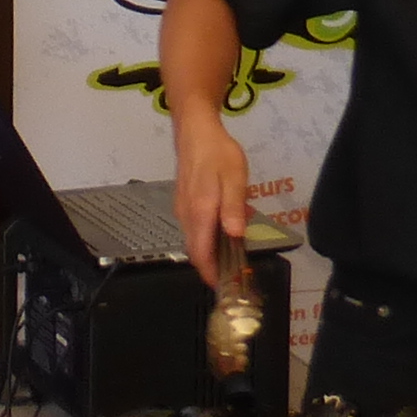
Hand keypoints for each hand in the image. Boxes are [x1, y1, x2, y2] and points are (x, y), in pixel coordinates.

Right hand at [174, 123, 249, 283]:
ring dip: (209, 252)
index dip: (211, 273)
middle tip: (232, 274)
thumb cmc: (218, 153)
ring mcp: (182, 209)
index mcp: (200, 212)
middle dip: (211, 266)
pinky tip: (222, 231)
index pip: (201, 253)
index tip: (224, 286)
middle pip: (196, 251)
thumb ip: (233, 208)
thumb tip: (234, 236)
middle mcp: (187, 215)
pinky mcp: (183, 202)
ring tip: (231, 255)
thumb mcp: (234, 177)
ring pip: (193, 240)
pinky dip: (205, 237)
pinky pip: (193, 228)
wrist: (195, 131)